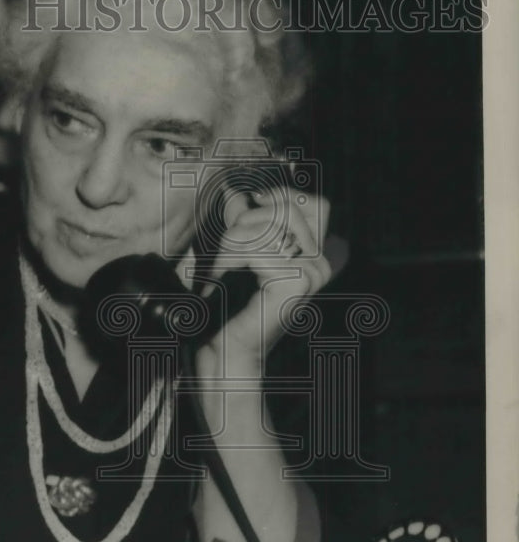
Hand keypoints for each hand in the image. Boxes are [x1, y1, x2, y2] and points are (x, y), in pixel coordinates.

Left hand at [200, 186, 332, 365]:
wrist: (228, 350)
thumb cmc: (231, 307)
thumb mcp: (241, 255)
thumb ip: (247, 223)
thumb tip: (238, 191)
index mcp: (316, 255)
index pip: (313, 204)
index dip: (282, 196)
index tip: (251, 204)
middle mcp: (322, 263)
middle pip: (287, 210)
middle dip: (248, 220)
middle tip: (227, 247)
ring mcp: (314, 273)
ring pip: (268, 229)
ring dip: (233, 242)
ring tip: (221, 266)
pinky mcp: (298, 282)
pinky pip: (257, 250)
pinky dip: (230, 260)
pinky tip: (220, 279)